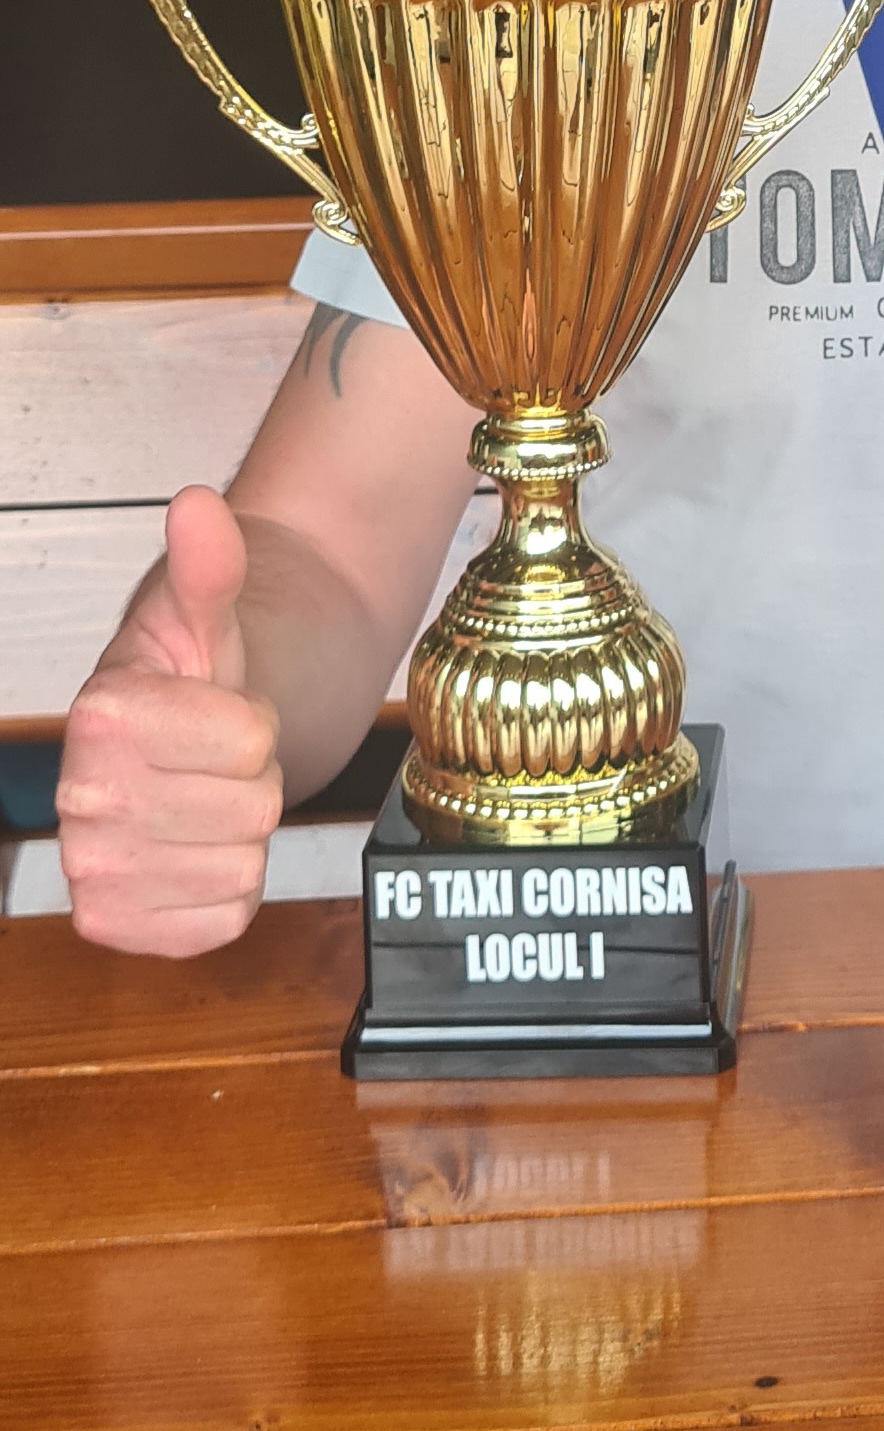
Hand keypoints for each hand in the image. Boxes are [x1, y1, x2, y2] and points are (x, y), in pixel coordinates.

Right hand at [57, 487, 282, 957]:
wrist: (186, 743)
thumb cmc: (197, 677)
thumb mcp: (212, 611)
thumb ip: (210, 563)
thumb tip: (198, 505)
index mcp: (102, 714)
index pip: (249, 738)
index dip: (255, 722)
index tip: (221, 706)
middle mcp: (81, 799)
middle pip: (251, 807)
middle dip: (252, 777)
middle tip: (217, 757)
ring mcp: (94, 870)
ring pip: (239, 868)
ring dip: (241, 834)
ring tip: (206, 795)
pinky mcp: (117, 925)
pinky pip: (223, 923)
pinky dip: (230, 891)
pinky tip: (198, 849)